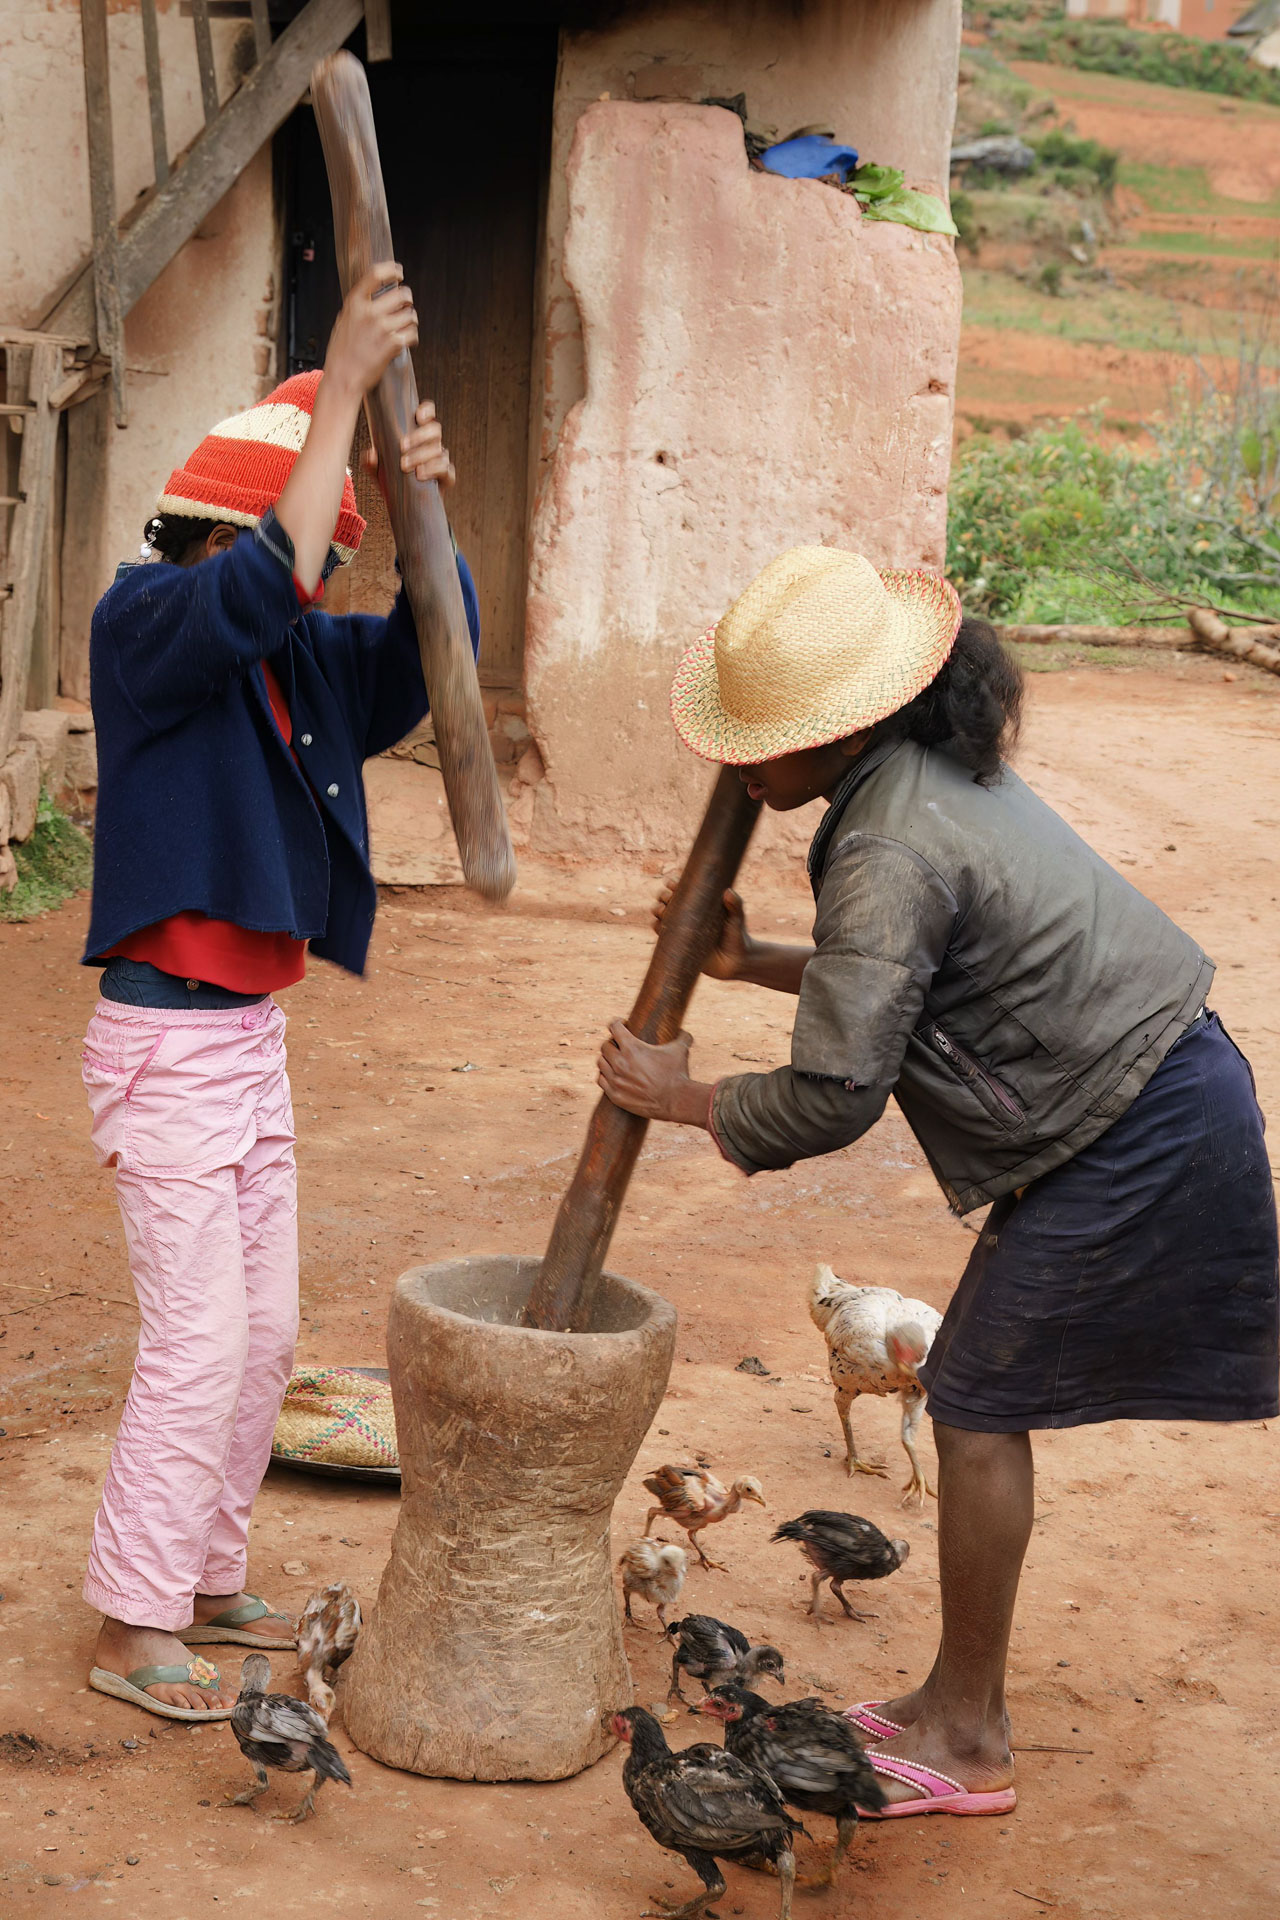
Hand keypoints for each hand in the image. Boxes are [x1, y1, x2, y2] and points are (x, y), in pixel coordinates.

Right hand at [323, 261, 417, 400]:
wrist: (343, 378)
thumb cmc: (341, 353)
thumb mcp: (344, 320)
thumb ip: (358, 306)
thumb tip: (373, 293)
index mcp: (355, 302)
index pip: (376, 274)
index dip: (391, 270)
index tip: (398, 273)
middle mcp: (369, 312)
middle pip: (402, 294)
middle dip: (407, 299)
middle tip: (405, 305)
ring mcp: (382, 327)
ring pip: (411, 314)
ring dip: (411, 320)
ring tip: (403, 327)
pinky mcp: (393, 344)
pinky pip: (413, 333)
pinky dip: (412, 337)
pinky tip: (406, 340)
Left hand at [362, 400, 454, 494]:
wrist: (404, 506)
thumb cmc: (392, 481)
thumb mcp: (377, 470)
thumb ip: (370, 462)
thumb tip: (371, 454)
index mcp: (419, 434)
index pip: (428, 415)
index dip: (427, 411)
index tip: (418, 416)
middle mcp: (433, 444)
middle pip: (435, 430)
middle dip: (419, 436)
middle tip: (402, 446)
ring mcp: (441, 460)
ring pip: (438, 450)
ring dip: (422, 455)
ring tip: (405, 466)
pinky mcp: (447, 477)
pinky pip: (446, 469)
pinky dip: (433, 470)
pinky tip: (420, 475)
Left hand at [597, 1021, 708, 1124]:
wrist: (676, 1101)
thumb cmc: (677, 1074)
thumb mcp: (681, 1050)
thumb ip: (682, 1036)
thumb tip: (683, 1031)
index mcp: (632, 1048)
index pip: (614, 1027)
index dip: (617, 1023)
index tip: (622, 1025)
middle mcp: (620, 1063)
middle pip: (605, 1045)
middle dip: (613, 1043)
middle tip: (620, 1045)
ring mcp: (615, 1080)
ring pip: (601, 1062)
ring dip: (607, 1059)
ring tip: (615, 1060)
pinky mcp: (615, 1095)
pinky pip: (601, 1080)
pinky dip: (605, 1076)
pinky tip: (613, 1075)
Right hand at [653, 883, 750, 981]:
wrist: (735, 962)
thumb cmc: (738, 936)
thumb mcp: (737, 918)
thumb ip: (735, 905)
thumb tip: (728, 892)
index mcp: (700, 904)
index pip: (682, 889)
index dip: (673, 884)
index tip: (672, 884)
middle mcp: (688, 914)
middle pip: (668, 900)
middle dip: (663, 896)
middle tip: (668, 899)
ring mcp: (682, 929)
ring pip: (661, 914)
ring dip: (657, 909)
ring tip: (662, 911)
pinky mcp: (678, 944)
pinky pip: (662, 933)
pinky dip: (656, 927)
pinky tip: (658, 925)